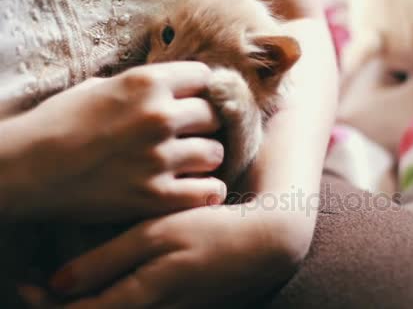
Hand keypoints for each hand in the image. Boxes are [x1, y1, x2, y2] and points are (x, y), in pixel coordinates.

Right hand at [0, 62, 225, 221]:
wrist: (26, 170)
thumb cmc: (57, 125)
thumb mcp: (98, 88)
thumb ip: (140, 87)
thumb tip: (171, 87)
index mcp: (145, 83)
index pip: (204, 77)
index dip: (199, 91)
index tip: (191, 102)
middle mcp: (158, 117)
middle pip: (214, 115)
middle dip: (205, 124)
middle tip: (191, 135)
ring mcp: (159, 158)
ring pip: (216, 153)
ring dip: (206, 158)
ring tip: (190, 164)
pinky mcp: (156, 196)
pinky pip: (209, 190)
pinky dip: (206, 190)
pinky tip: (194, 188)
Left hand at [21, 204, 297, 307]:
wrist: (265, 244)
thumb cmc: (212, 231)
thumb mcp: (158, 235)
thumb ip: (109, 258)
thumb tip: (60, 283)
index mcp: (143, 296)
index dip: (46, 304)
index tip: (26, 282)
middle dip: (61, 306)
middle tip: (35, 282)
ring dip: (87, 304)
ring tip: (64, 283)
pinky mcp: (182, 308)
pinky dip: (113, 301)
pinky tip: (109, 281)